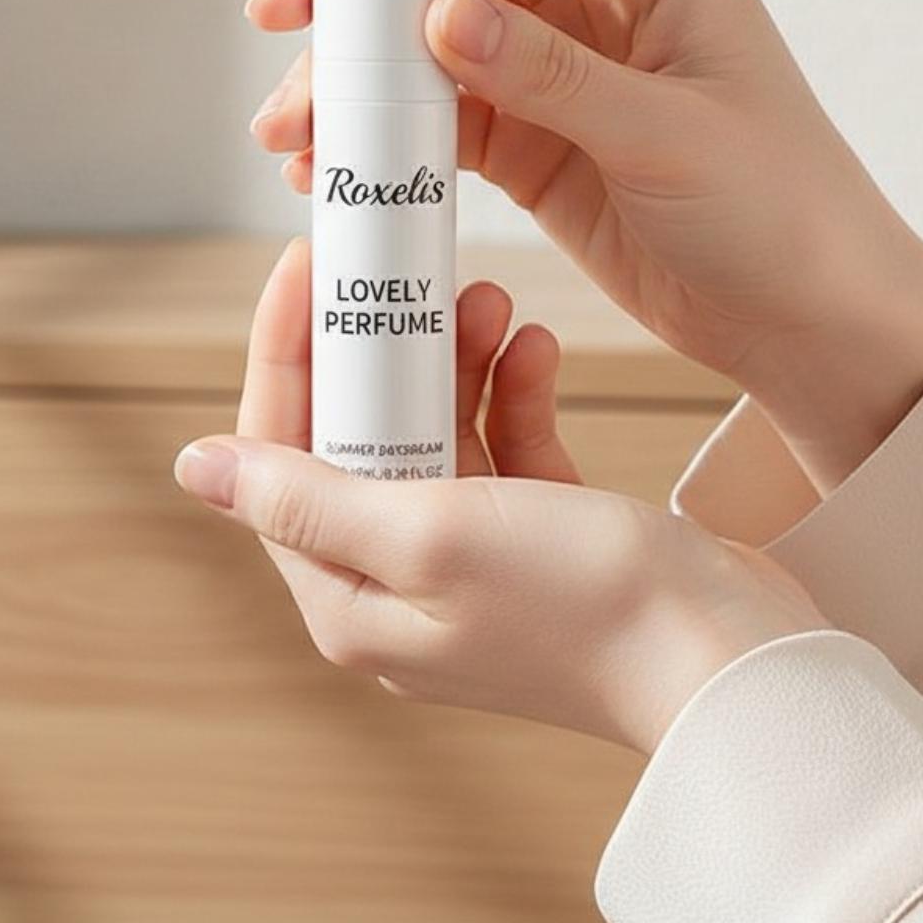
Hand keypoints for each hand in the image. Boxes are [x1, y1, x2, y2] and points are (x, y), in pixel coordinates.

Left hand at [172, 238, 823, 752]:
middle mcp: (400, 587)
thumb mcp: (429, 534)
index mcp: (351, 599)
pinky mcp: (537, 543)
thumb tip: (194, 466)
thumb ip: (307, 497)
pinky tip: (537, 348)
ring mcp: (472, 566)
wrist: (728, 657)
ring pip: (435, 434)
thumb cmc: (583, 606)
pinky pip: (504, 449)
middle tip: (408, 272)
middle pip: (358, 439)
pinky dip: (515, 396)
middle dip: (383, 351)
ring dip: (456, 363)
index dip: (287, 353)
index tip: (309, 265)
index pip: (280, 456)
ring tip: (489, 301)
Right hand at [247, 0, 922, 490]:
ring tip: (292, 127)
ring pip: (428, 34)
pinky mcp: (531, 141)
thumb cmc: (784, 210)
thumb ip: (553, 75)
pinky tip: (330, 165)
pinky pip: (438, 115)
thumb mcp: (670, 137)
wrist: (809, 321)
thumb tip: (437, 14)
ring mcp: (556, 69)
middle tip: (283, 12)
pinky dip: (381, 134)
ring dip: (356, 68)